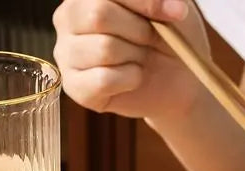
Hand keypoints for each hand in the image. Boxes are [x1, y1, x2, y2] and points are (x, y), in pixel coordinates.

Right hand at [53, 0, 209, 120]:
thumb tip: (171, 6)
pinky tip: (134, 78)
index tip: (178, 13)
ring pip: (104, 49)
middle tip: (153, 40)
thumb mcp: (168, 7)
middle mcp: (67, 17)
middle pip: (98, 15)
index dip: (145, 1)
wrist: (175, 79)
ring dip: (136, 57)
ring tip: (141, 59)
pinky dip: (130, 80)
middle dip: (139, 30)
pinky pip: (103, 80)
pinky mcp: (75, 87)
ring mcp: (67, 53)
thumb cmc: (166, 36)